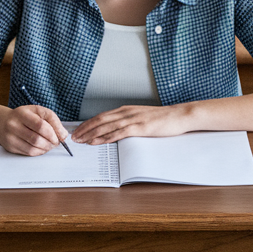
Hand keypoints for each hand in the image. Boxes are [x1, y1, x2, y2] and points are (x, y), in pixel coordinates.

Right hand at [0, 105, 68, 155]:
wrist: (2, 122)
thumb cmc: (24, 116)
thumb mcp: (38, 111)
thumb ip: (52, 120)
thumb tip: (63, 135)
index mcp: (21, 113)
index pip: (40, 125)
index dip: (53, 133)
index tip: (60, 136)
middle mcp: (13, 125)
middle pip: (36, 138)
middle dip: (51, 142)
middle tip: (56, 142)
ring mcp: (10, 137)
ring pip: (33, 148)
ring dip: (46, 148)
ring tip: (50, 145)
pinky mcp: (11, 147)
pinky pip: (29, 153)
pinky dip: (39, 152)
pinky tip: (42, 147)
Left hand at [72, 104, 190, 145]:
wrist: (178, 116)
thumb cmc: (161, 119)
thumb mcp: (141, 118)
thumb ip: (128, 122)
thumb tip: (116, 131)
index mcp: (126, 110)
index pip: (102, 116)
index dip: (88, 123)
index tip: (78, 130)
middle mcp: (126, 112)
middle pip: (100, 120)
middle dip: (85, 129)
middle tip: (74, 137)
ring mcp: (132, 119)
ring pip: (106, 126)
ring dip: (91, 134)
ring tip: (81, 141)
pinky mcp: (139, 127)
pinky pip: (118, 132)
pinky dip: (106, 137)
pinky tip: (97, 142)